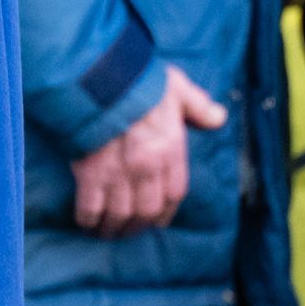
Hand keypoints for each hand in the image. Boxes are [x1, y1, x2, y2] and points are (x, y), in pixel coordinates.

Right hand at [70, 66, 227, 237]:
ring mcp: (118, 171)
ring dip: (112, 227)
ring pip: (120, 213)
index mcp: (171, 148)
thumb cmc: (136, 77)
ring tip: (105, 232)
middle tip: (126, 232)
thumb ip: (197, 105)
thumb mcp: (175, 86)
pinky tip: (85, 221)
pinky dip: (88, 218)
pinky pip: (91, 205)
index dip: (165, 211)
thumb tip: (219, 118)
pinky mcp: (90, 171)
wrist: (97, 73)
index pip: (174, 193)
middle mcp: (148, 165)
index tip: (155, 220)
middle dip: (136, 226)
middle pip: (146, 210)